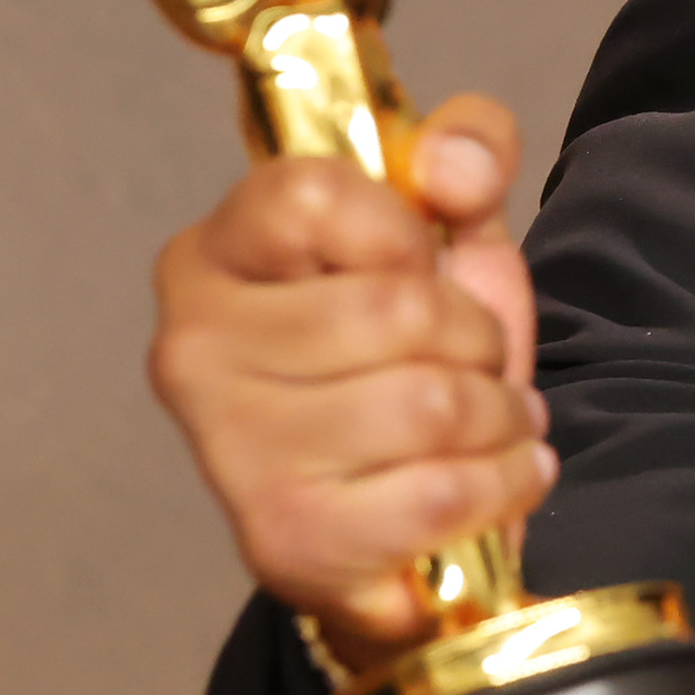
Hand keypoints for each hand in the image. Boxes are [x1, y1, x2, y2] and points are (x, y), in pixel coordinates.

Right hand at [148, 92, 553, 672]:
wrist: (409, 520)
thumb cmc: (412, 362)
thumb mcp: (449, 233)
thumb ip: (469, 154)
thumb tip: (454, 164)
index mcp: (213, 254)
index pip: (312, 195)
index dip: (401, 231)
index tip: (414, 267)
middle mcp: (191, 349)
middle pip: (392, 308)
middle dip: (473, 338)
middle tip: (475, 364)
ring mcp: (230, 451)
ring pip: (426, 403)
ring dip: (499, 415)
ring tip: (493, 422)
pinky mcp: (285, 540)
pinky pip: (441, 493)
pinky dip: (503, 483)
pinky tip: (499, 476)